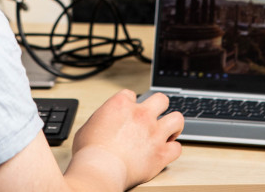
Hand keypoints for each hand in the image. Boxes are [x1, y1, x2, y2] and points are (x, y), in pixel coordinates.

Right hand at [66, 89, 183, 190]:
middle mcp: (141, 115)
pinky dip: (172, 149)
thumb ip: (101, 119)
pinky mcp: (161, 153)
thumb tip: (103, 122)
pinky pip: (177, 147)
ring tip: (168, 131)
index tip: (129, 113)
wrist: (100, 170)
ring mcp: (154, 133)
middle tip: (154, 116)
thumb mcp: (87, 126)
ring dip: (173, 125)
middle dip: (159, 106)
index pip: (131, 94)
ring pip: (177, 118)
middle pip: (161, 99)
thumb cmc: (91, 152)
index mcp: (121, 105)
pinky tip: (166, 151)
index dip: (130, 104)